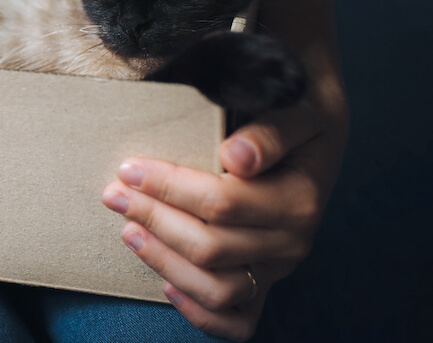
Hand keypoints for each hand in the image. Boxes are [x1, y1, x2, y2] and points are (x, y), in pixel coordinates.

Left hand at [103, 96, 343, 339]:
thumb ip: (271, 131)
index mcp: (298, 202)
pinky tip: (165, 287)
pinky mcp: (265, 286)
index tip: (129, 168)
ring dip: (165, 263)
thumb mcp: (298, 111)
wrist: (318, 140)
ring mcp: (277, 271)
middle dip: (154, 220)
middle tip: (114, 194)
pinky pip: (237, 322)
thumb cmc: (300, 120)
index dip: (170, 187)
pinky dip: (200, 315)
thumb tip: (236, 156)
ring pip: (218, 290)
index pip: (222, 202)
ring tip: (127, 231)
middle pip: (211, 247)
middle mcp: (291, 244)